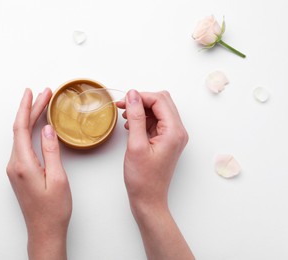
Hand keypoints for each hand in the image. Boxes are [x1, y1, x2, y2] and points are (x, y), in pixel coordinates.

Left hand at [7, 88, 71, 259]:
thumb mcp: (57, 178)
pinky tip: (37, 125)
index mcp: (22, 164)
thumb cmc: (53, 209)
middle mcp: (14, 164)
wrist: (44, 231)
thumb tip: (46, 129)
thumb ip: (51, 151)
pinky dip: (29, 131)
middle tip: (45, 94)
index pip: (21, 128)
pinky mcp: (19, 172)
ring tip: (43, 104)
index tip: (32, 92)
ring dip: (30, 119)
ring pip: (20, 136)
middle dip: (31, 109)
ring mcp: (15, 169)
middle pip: (20, 129)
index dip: (26, 107)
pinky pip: (22, 145)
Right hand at [117, 90, 193, 258]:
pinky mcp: (166, 141)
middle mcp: (177, 131)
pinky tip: (131, 126)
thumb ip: (135, 117)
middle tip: (123, 106)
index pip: (160, 100)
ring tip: (125, 117)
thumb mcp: (136, 145)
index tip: (124, 101)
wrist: (148, 199)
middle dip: (141, 100)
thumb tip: (133, 95)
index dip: (141, 97)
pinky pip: (156, 122)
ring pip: (158, 110)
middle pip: (162, 102)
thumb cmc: (143, 178)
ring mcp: (173, 136)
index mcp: (174, 131)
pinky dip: (143, 119)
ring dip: (141, 110)